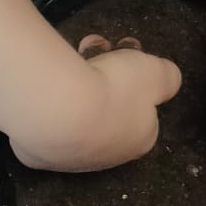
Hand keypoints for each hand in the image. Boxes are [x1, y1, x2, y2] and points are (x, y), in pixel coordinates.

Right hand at [11, 39, 180, 171]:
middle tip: (100, 45)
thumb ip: (168, 77)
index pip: (145, 109)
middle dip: (108, 74)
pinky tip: (49, 80)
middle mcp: (107, 157)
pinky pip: (49, 121)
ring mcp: (69, 159)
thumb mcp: (156, 73)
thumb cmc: (115, 88)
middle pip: (112, 108)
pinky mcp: (37, 154)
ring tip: (75, 50)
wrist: (57, 107)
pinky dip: (51, 98)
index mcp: (139, 140)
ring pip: (79, 113)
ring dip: (79, 79)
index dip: (138, 77)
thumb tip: (168, 82)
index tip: (127, 51)